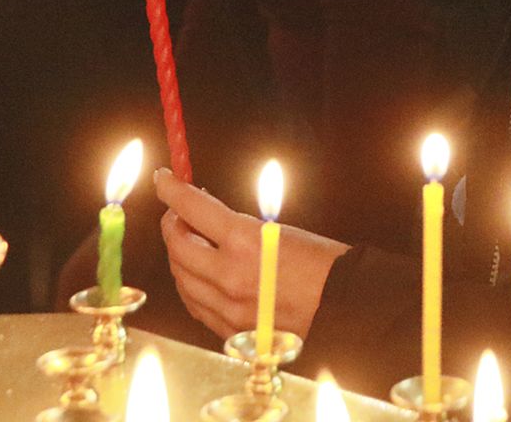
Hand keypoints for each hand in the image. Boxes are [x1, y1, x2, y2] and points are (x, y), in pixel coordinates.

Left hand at [156, 168, 348, 340]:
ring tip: (190, 242)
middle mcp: (229, 276)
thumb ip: (237, 229)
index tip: (164, 179)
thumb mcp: (278, 231)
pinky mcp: (231, 331)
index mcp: (245, 241)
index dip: (172, 189)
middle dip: (172, 223)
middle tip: (178, 212)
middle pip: (177, 245)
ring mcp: (228, 308)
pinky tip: (200, 276)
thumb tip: (208, 221)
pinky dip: (192, 286)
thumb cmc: (323, 264)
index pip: (191, 207)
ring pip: (182, 278)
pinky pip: (197, 306)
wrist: (346, 308)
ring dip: (179, 255)